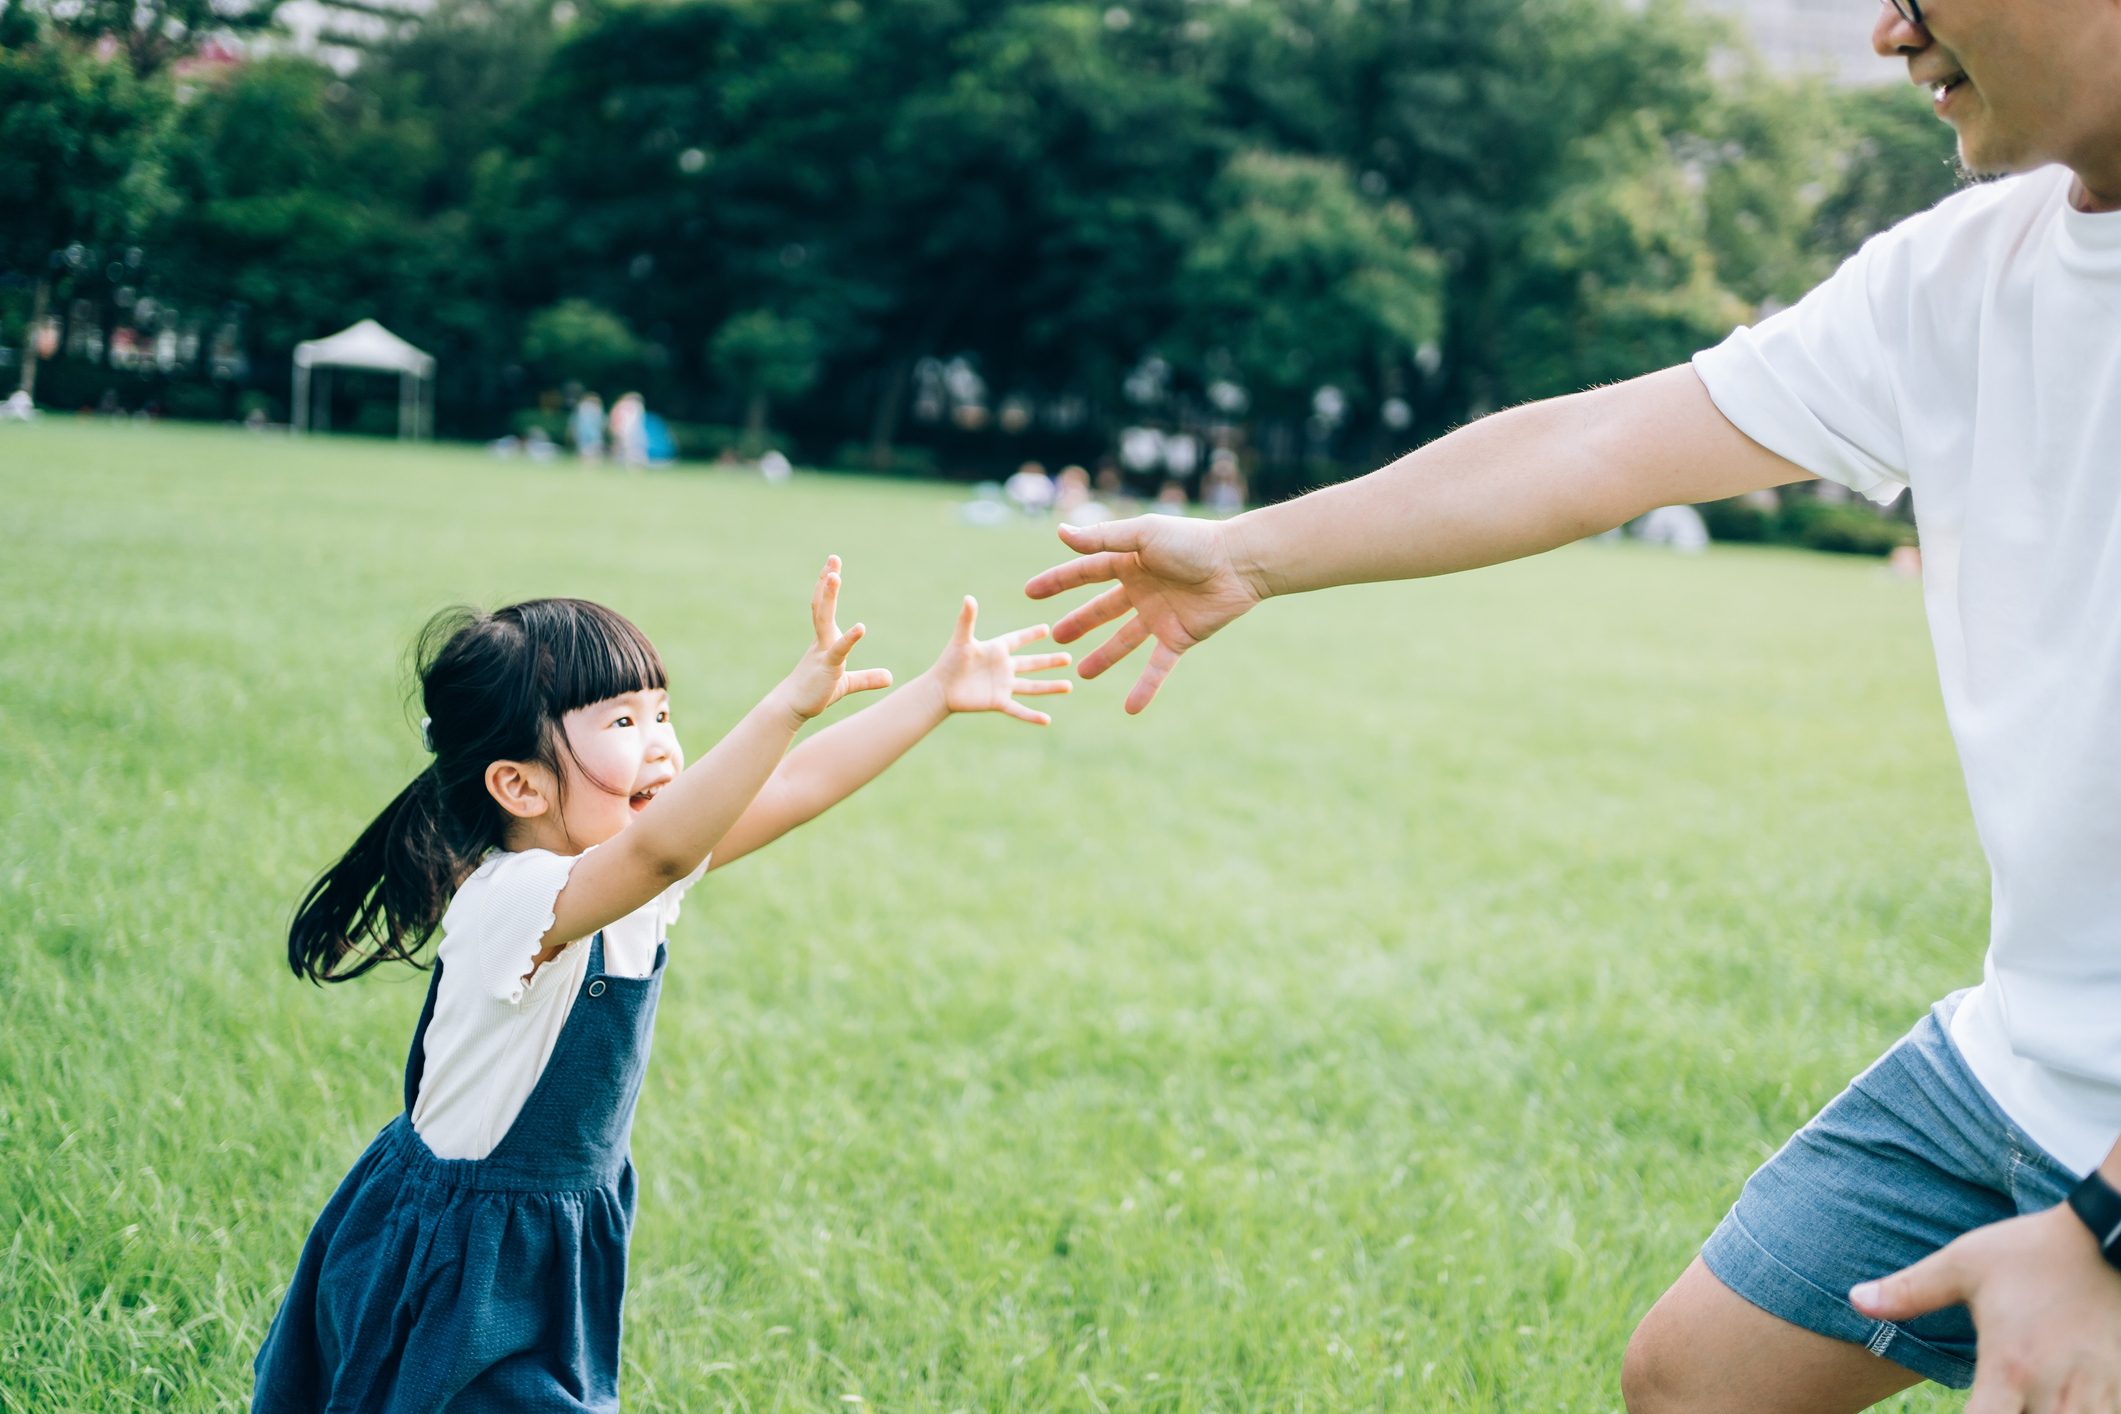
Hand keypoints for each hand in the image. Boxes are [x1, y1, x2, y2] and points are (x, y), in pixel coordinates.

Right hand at [778, 556, 892, 721]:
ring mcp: (822, 652)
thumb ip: (867, 678)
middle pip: (822, 604)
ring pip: (824, 619)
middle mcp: (822, 640)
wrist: (793, 709)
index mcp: (825, 639)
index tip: (832, 565)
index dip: (828, 585)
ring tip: (834, 576)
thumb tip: (890, 677)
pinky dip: (850, 639)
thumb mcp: (847, 684)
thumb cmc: (816, 693)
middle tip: (833, 558)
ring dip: (828, 597)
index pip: (825, 606)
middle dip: (827, 581)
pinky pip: (838, 650)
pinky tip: (861, 627)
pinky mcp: (827, 668)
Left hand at [927, 596, 1071, 725]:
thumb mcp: (961, 640)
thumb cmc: (949, 661)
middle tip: (1068, 658)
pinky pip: (1019, 709)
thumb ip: (967, 619)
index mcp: (997, 650)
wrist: (940, 689)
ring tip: (1069, 686)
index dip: (1031, 634)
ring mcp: (1003, 686)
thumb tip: (969, 597)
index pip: (1018, 640)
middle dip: (1050, 661)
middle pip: (1032, 663)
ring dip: (1050, 687)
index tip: (1047, 628)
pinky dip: (1032, 716)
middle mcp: (1003, 668)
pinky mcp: (998, 702)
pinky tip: (1046, 720)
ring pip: (1032, 687)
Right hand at [1023, 515, 1263, 713]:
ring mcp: (1159, 615)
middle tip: (1056, 638)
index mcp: (1130, 562)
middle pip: (1102, 610)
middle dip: (1080, 623)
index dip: (1057, 582)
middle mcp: (1142, 589)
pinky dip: (1145, 688)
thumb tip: (1061, 533)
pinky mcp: (1179, 637)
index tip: (1030, 592)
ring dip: (1104, 657)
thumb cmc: (1192, 542)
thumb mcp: (1142, 536)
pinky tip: (1130, 709)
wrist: (1238, 564)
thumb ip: (1102, 539)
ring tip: (1081, 673)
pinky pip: (1157, 667)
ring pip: (1124, 641)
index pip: (1085, 573)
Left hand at [1851, 1203, 2120, 1411]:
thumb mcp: (1965, 1265)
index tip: (1956, 1410)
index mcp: (2009, 1366)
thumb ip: (1910, 1291)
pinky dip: (2079, 1413)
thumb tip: (1855, 1300)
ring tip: (2017, 1400)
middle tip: (1988, 1401)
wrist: (2108, 1238)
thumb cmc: (2032, 1251)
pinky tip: (2056, 1400)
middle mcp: (2054, 1391)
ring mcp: (2094, 1396)